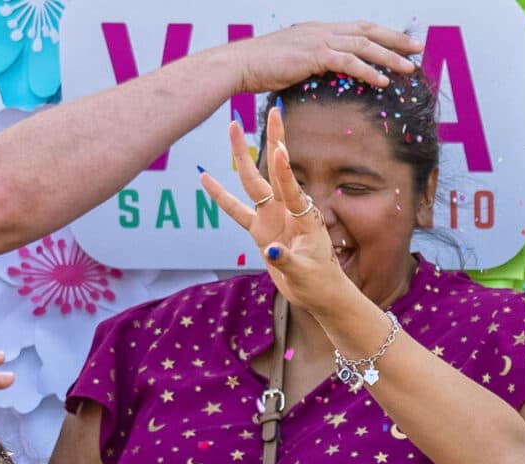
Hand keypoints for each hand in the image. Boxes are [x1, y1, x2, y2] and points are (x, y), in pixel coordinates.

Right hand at [202, 109, 365, 314]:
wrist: (318, 292)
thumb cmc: (318, 281)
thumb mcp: (306, 272)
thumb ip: (287, 260)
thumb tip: (272, 252)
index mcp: (303, 216)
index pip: (292, 188)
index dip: (284, 170)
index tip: (278, 147)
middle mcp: (287, 209)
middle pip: (274, 169)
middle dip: (272, 139)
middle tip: (271, 110)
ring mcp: (272, 216)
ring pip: (252, 180)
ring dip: (242, 154)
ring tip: (232, 127)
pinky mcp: (259, 229)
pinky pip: (236, 209)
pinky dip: (220, 195)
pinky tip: (205, 177)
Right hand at [219, 20, 419, 92]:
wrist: (238, 65)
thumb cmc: (261, 69)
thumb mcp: (294, 64)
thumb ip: (315, 65)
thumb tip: (329, 75)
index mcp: (319, 30)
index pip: (358, 28)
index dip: (382, 34)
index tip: (403, 43)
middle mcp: (321, 30)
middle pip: (367, 31)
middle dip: (395, 39)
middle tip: (418, 48)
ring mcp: (317, 40)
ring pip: (362, 45)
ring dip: (389, 56)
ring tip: (409, 68)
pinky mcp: (312, 55)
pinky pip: (347, 62)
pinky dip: (368, 70)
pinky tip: (382, 80)